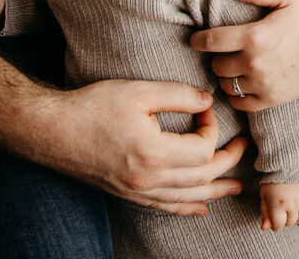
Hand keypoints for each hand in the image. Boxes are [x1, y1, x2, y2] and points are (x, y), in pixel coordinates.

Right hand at [44, 80, 247, 213]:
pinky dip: (187, 207)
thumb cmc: (94, 106)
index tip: (205, 109)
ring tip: (236, 187)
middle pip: (201, 179)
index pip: (202, 150)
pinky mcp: (128, 193)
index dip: (212, 129)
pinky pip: (165, 207)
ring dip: (215, 191)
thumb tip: (208, 101)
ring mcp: (138, 190)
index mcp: (154, 152)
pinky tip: (200, 207)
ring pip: (187, 198)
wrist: (54, 131)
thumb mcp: (138, 91)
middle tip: (244, 148)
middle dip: (227, 163)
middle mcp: (149, 179)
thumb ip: (177, 95)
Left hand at [191, 0, 298, 111]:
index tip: (195, 39)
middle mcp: (255, 63)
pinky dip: (236, 95)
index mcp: (254, 36)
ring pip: (226, 85)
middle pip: (216, 65)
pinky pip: (240, 103)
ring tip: (233, 65)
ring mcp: (262, 84)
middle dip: (216, 57)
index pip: (212, 41)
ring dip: (226, 75)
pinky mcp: (270, 100)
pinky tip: (242, 82)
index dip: (198, 40)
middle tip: (223, 50)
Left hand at [260, 179, 298, 230]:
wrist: (289, 161)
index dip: (275, 224)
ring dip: (295, 217)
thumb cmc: (274, 178)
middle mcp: (293, 203)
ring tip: (290, 209)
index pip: (278, 225)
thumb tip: (264, 228)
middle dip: (285, 219)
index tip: (275, 218)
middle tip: (282, 210)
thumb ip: (265, 212)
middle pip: (290, 223)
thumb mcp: (265, 194)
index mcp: (278, 203)